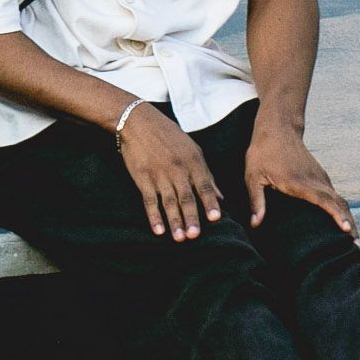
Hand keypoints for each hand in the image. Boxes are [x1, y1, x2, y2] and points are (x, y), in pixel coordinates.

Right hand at [114, 104, 222, 241]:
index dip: (209, 202)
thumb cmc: (168, 135)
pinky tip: (158, 230)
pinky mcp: (143, 178)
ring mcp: (159, 175)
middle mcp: (177, 170)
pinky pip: (149, 200)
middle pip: (186, 197)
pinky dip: (154, 216)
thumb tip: (220, 196)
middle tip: (195, 235)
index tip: (215, 218)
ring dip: (174, 221)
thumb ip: (206, 173)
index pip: (204, 185)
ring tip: (179, 238)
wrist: (138, 122)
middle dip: (191, 217)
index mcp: (192, 162)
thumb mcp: (193, 149)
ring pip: (169, 202)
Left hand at [243, 117, 353, 234]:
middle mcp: (315, 179)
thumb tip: (255, 224)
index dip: (335, 214)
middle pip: (338, 203)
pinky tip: (344, 222)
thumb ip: (256, 201)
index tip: (346, 229)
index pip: (322, 200)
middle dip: (349, 224)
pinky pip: (335, 195)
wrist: (278, 127)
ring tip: (354, 240)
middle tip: (357, 246)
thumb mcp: (253, 175)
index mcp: (299, 181)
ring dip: (348, 218)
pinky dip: (342, 209)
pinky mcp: (320, 176)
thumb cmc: (263, 151)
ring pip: (340, 199)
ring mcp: (320, 177)